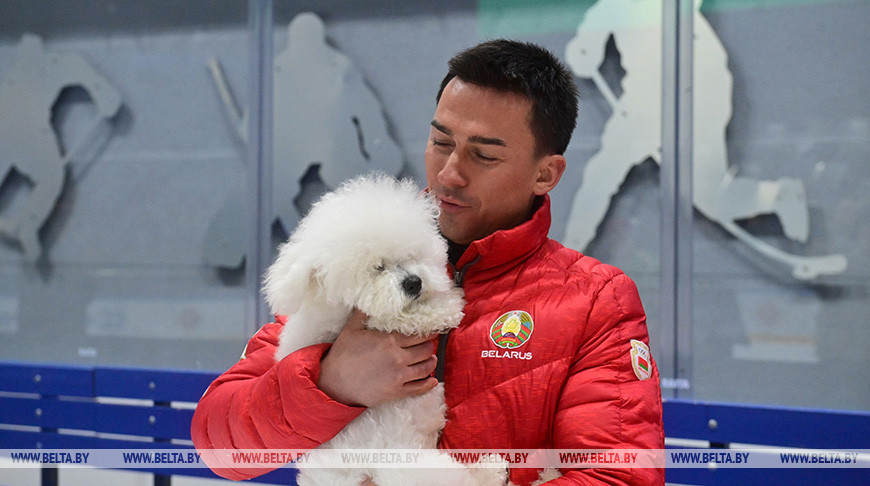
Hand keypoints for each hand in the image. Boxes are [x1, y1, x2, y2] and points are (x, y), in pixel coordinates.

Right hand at [318, 309, 438, 407]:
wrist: (335, 383)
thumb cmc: (342, 355)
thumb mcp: (351, 329)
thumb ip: (363, 313)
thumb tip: (369, 298)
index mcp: (389, 341)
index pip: (417, 335)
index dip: (427, 333)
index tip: (431, 331)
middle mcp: (398, 358)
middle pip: (425, 350)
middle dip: (429, 346)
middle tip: (429, 344)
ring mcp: (399, 376)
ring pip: (425, 368)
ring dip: (431, 362)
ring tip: (432, 359)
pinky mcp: (396, 391)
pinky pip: (418, 388)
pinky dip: (428, 384)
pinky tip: (432, 380)